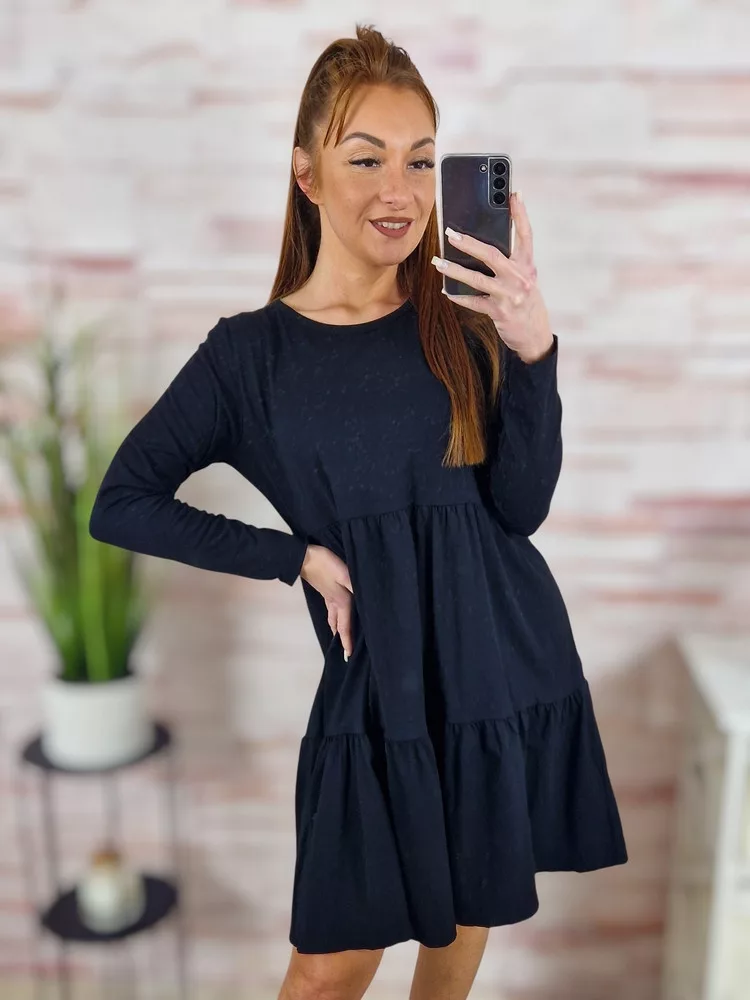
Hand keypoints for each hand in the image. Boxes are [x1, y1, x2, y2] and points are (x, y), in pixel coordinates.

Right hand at [300, 544, 354, 660]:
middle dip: (341, 637)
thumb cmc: (325, 565)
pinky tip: (334, 610)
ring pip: (333, 616)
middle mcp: (334, 601)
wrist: (303, 557)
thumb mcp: (344, 574)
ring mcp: (327, 596)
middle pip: (338, 624)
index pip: (344, 626)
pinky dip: (333, 615)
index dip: (347, 641)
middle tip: (344, 650)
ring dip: (336, 627)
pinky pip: (330, 607)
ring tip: (338, 635)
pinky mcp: (324, 589)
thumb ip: (355, 586)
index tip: (348, 655)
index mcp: (341, 600)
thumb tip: (366, 600)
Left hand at [433, 190, 553, 363]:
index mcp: (527, 265)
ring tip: (437, 261)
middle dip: (469, 243)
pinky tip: (445, 290)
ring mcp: (510, 295)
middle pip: (492, 254)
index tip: (514, 193)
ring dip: (453, 270)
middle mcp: (520, 278)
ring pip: (477, 279)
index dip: (521, 213)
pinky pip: (473, 302)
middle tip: (449, 233)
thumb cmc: (525, 302)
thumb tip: (483, 245)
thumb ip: (511, 262)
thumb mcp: (525, 278)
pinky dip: (458, 296)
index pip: (526, 235)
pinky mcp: (499, 312)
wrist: (535, 335)